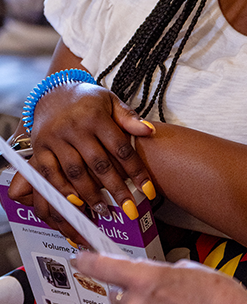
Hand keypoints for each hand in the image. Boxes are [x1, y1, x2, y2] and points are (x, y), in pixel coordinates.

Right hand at [8, 80, 155, 238]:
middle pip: (99, 164)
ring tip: (104, 211)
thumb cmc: (89, 100)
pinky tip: (75, 205)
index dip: (136, 171)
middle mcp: (74, 129)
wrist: (52, 92)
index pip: (121, 148)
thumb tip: (150, 131)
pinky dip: (62, 191)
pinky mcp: (39, 150)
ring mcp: (54, 140)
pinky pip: (49, 175)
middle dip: (116, 189)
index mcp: (95, 117)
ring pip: (74, 173)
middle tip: (130, 209)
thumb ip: (129, 118)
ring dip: (90, 195)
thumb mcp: (111, 102)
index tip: (149, 191)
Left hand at [75, 252, 246, 303]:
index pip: (104, 267)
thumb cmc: (221, 299)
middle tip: (162, 292)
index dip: (88, 261)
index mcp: (147, 279)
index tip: (80, 258)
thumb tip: (154, 280)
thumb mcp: (193, 269)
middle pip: (118, 295)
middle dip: (134, 292)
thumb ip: (163, 273)